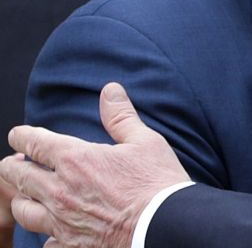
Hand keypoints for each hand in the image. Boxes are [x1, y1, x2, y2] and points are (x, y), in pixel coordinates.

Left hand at [0, 83, 189, 247]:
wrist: (164, 226)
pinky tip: (52, 231)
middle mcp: (59, 190)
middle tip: (14, 163)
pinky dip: (46, 234)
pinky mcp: (70, 245)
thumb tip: (110, 90)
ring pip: (23, 210)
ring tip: (26, 195)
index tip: (17, 134)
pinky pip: (45, 241)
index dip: (21, 136)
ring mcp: (61, 221)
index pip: (34, 142)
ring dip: (22, 199)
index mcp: (75, 159)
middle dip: (12, 166)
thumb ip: (121, 116)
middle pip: (18, 176)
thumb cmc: (157, 182)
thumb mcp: (145, 141)